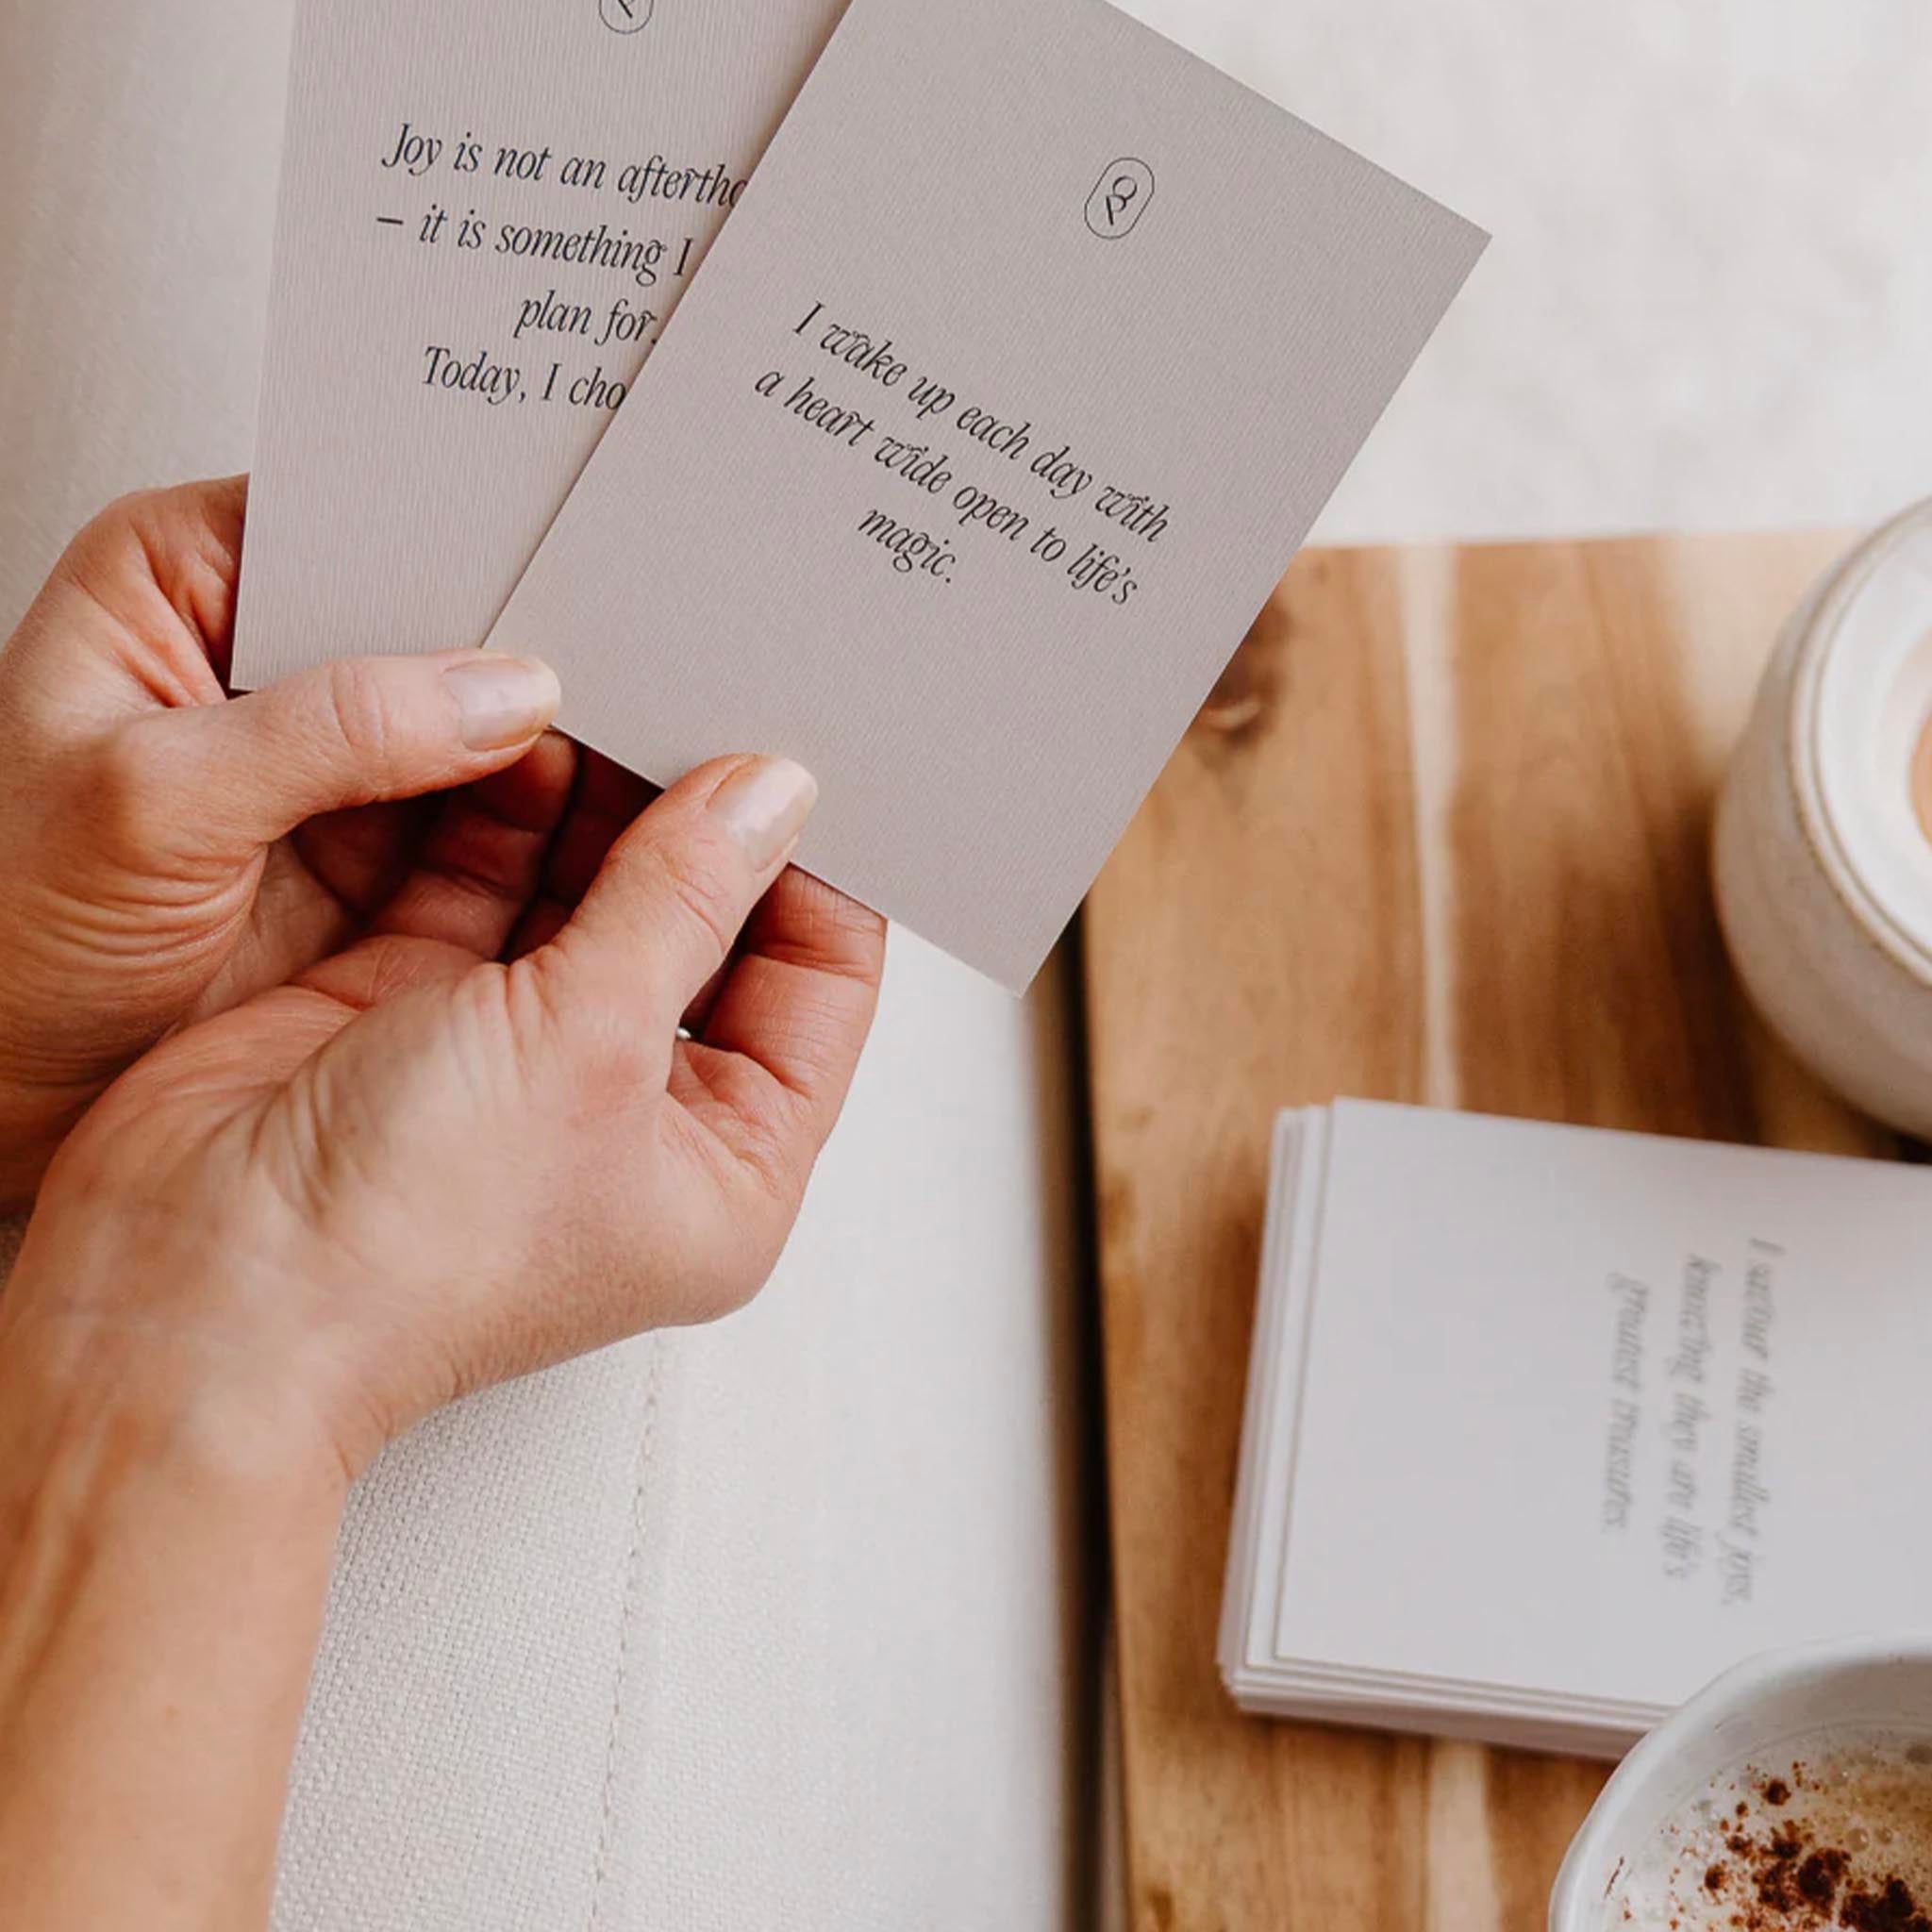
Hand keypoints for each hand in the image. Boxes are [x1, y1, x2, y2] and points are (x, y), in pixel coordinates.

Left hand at [0, 476, 578, 1206]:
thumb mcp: (149, 804)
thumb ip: (333, 732)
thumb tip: (502, 687)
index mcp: (181, 581)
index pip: (354, 518)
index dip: (462, 534)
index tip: (566, 552)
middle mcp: (266, 659)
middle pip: (435, 618)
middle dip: (529, 644)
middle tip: (635, 652)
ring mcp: (330, 760)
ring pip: (475, 721)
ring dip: (556, 739)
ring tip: (654, 733)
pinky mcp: (375, 852)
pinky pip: (488, 821)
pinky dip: (548, 826)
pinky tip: (613, 816)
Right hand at [0, 562, 884, 1482]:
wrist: (199, 1294)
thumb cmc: (412, 1240)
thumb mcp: (594, 1044)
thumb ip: (681, 901)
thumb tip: (766, 799)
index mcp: (726, 1167)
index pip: (817, 988)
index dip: (819, 872)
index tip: (800, 758)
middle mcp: (633, 1116)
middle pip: (703, 930)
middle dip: (699, 822)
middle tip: (702, 700)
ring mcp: (523, 1062)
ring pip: (589, 895)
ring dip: (597, 802)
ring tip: (615, 689)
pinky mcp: (416, 1010)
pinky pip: (483, 883)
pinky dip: (498, 811)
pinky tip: (517, 724)